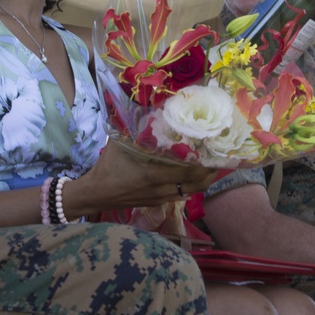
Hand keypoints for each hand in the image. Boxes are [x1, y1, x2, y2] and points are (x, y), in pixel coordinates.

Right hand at [77, 142, 217, 210]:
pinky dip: (189, 186)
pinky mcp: (156, 203)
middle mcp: (161, 189)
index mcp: (154, 175)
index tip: (216, 152)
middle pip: (195, 185)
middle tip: (220, 160)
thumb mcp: (119, 145)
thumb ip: (134, 130)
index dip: (205, 164)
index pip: (188, 172)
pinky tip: (191, 177)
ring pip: (189, 192)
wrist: (95, 194)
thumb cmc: (107, 168)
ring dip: (201, 181)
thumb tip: (149, 112)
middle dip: (210, 174)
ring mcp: (159, 198)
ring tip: (210, 167)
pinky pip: (179, 195)